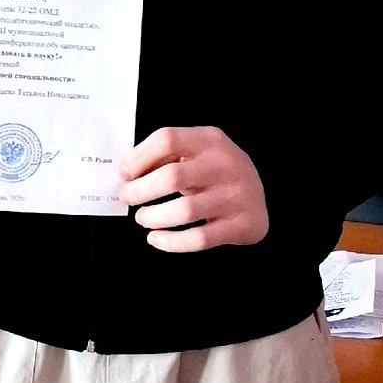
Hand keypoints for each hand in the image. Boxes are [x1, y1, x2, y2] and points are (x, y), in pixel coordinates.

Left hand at [117, 126, 269, 251]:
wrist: (258, 198)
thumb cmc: (214, 175)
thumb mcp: (196, 154)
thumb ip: (165, 158)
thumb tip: (126, 174)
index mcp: (210, 140)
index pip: (167, 139)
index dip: (139, 158)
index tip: (124, 174)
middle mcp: (226, 164)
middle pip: (172, 177)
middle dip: (139, 191)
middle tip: (127, 198)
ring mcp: (236, 196)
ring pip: (184, 211)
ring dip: (153, 217)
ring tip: (143, 218)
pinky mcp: (242, 225)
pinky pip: (198, 239)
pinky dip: (170, 242)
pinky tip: (156, 239)